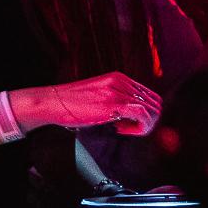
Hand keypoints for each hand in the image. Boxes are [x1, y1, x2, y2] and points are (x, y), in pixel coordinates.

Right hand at [28, 72, 161, 135]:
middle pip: (155, 102)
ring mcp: (117, 91)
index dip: (146, 113)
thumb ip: (117, 100)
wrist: (53, 102)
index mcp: (119, 77)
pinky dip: (139, 128)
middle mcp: (121, 81)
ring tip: (124, 130)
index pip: (150, 95)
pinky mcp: (113, 103)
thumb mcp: (99, 96)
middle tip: (130, 129)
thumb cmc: (72, 103)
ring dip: (143, 126)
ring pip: (151, 110)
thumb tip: (136, 116)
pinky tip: (121, 130)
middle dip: (148, 121)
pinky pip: (142, 115)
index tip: (131, 123)